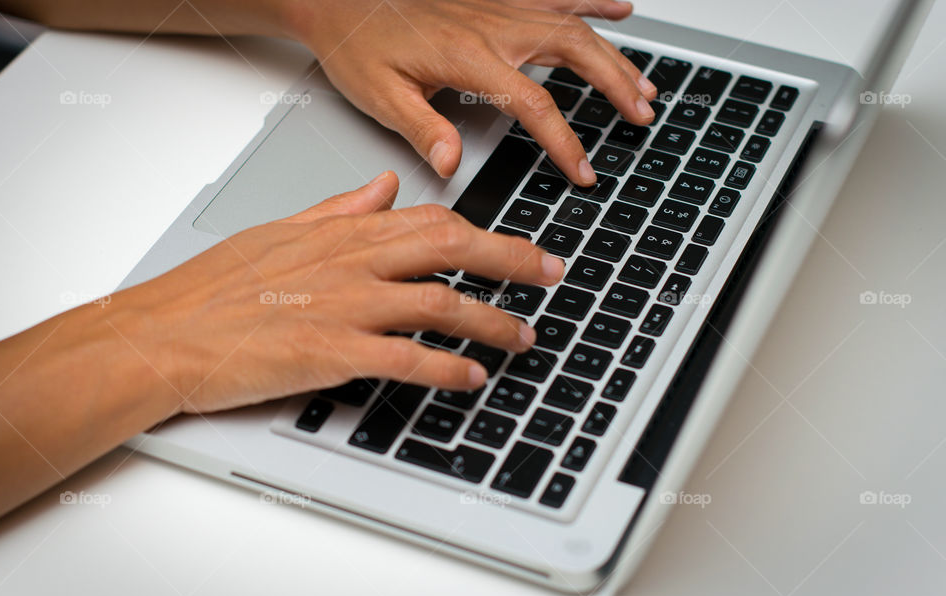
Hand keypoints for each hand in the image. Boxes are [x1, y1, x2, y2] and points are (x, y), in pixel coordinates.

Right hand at [119, 172, 564, 413]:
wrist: (164, 333)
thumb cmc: (213, 287)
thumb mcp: (280, 231)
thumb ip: (340, 209)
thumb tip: (384, 186)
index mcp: (341, 233)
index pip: (432, 221)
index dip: (489, 232)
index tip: (525, 245)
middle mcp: (351, 263)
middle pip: (451, 251)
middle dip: (512, 262)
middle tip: (553, 276)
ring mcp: (343, 307)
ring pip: (440, 304)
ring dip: (491, 321)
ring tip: (523, 336)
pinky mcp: (330, 353)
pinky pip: (406, 359)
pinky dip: (446, 369)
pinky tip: (472, 377)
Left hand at [284, 0, 656, 185]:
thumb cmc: (358, 44)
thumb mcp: (381, 95)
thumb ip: (423, 129)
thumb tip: (454, 164)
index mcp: (467, 55)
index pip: (533, 103)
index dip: (565, 141)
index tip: (583, 171)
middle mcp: (492, 25)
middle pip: (574, 52)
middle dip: (615, 86)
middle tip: (642, 116)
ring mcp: (498, 7)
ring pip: (573, 25)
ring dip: (614, 54)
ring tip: (644, 83)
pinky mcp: (495, 0)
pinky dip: (592, 0)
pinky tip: (619, 6)